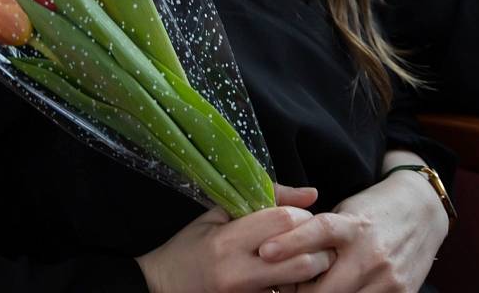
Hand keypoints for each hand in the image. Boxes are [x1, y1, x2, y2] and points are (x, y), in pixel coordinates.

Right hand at [137, 185, 330, 292]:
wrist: (162, 286)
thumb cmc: (190, 246)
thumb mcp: (218, 214)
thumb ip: (265, 199)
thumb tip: (312, 194)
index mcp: (227, 241)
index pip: (284, 221)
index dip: (301, 215)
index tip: (298, 216)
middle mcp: (237, 273)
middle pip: (301, 259)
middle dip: (316, 247)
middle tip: (312, 240)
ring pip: (298, 284)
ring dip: (309, 269)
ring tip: (304, 258)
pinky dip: (292, 286)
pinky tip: (287, 278)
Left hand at [257, 173, 445, 292]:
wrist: (424, 212)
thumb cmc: (373, 211)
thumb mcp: (346, 211)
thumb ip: (319, 233)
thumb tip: (278, 255)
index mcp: (353, 225)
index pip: (318, 232)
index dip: (290, 243)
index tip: (265, 251)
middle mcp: (370, 253)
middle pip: (324, 288)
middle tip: (284, 289)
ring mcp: (387, 277)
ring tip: (311, 290)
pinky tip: (341, 292)